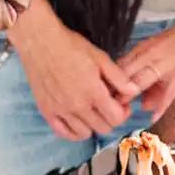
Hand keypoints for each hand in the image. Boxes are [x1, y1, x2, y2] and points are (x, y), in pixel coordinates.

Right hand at [13, 10, 139, 140]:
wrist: (40, 42)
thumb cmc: (70, 46)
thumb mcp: (100, 58)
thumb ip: (118, 77)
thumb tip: (134, 91)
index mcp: (93, 92)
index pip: (115, 118)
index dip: (123, 113)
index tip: (121, 104)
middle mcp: (77, 105)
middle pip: (102, 128)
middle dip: (110, 118)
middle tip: (108, 106)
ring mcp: (60, 110)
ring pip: (84, 133)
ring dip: (93, 125)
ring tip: (92, 111)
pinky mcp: (46, 111)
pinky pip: (63, 132)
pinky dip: (73, 131)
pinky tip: (77, 119)